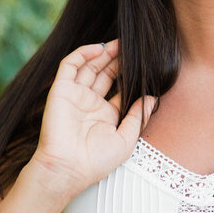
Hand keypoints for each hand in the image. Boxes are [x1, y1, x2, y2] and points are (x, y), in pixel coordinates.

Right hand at [30, 39, 154, 198]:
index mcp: (106, 115)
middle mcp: (90, 103)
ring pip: (89, 66)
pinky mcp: (61, 90)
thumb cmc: (97, 161)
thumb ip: (138, 116)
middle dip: (118, 60)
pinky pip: (70, 65)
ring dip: (103, 53)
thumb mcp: (126, 139)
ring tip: (120, 43)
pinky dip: (83, 53)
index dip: (130, 75)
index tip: (145, 64)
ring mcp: (75, 95)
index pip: (119, 88)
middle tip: (133, 46)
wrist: (68, 169)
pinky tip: (100, 48)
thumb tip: (153, 98)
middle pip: (105, 73)